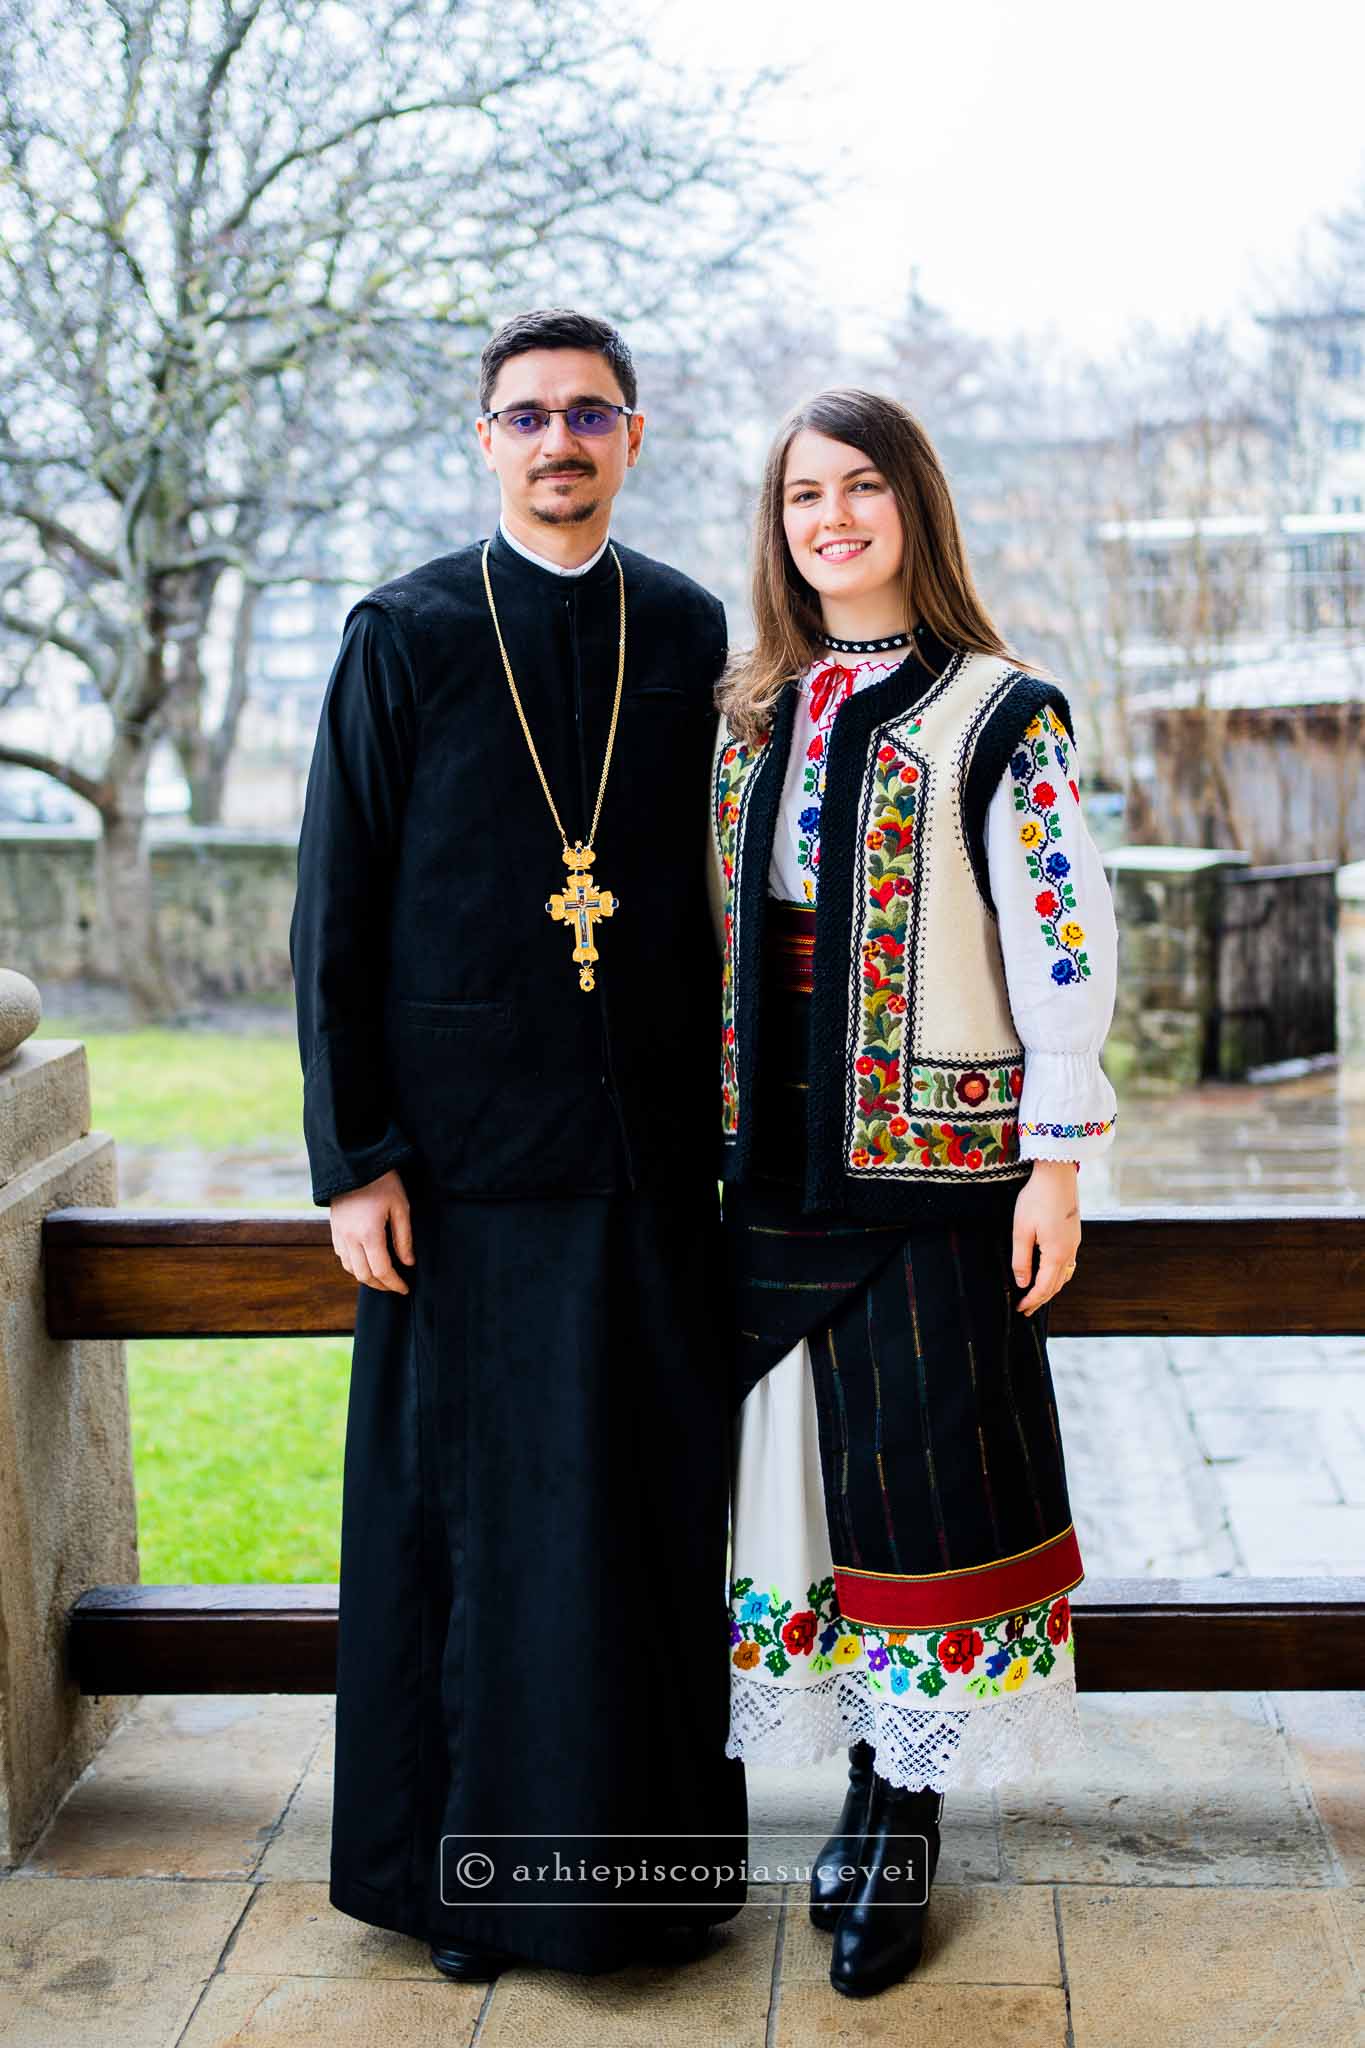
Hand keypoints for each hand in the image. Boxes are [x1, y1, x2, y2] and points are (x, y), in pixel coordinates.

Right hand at [329, 1168, 414, 1293]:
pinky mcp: (334, 1230)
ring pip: (350, 1269)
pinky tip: (367, 1262)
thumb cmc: (382, 1182)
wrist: (353, 1163)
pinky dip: (355, 1266)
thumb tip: (408, 1263)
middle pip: (364, 1275)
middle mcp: (350, 1238)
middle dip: (381, 1285)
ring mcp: (339, 1235)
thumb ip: (404, 1238)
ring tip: (383, 1276)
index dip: (394, 1284)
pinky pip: (342, 1257)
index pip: (382, 1270)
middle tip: (396, 1286)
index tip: (405, 1289)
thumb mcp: (400, 1207)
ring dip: (367, 1277)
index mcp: (368, 1233)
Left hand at [1011, 1160, 1080, 1316]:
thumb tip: (1022, 1283)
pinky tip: (1050, 1273)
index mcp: (1056, 1254)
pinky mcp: (1074, 1234)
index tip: (1019, 1309)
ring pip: (1064, 1275)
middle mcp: (1070, 1251)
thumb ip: (1021, 1260)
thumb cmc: (1037, 1199)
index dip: (1031, 1301)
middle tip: (1026, 1310)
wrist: (1057, 1174)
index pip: (1043, 1287)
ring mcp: (1074, 1243)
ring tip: (1037, 1296)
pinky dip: (1058, 1275)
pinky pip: (1068, 1263)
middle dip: (1041, 1299)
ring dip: (1051, 1288)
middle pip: (1056, 1285)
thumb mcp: (1021, 1230)